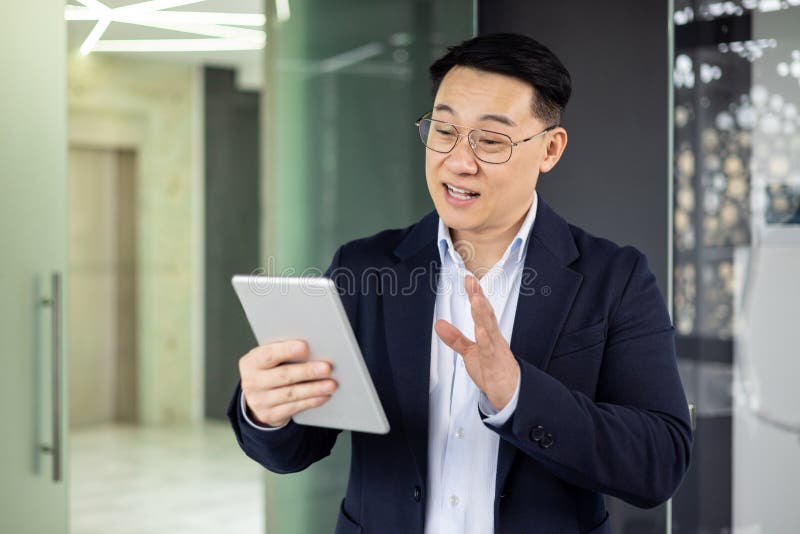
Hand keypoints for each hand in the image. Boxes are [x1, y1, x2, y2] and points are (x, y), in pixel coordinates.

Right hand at [238, 340, 337, 427]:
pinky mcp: (270, 415)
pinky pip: (294, 408)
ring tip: (331, 384)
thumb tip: (313, 347)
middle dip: (307, 371)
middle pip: (283, 375)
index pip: (268, 355)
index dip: (286, 350)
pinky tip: (323, 396)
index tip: (305, 347)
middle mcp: (252, 382)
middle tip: (327, 368)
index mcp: (251, 362)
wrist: (256, 396)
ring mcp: (260, 401)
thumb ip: (283, 352)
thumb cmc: (268, 370)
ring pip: (291, 394)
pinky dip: (311, 401)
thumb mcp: (268, 359)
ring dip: (314, 389)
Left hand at [434, 275, 519, 410]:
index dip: (476, 294)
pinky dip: (485, 341)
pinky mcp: (495, 364)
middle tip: (472, 282)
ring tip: (476, 299)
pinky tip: (480, 330)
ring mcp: (496, 350)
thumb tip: (439, 324)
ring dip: (483, 314)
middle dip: (479, 297)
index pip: (482, 311)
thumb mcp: (470, 352)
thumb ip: (456, 338)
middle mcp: (494, 338)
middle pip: (486, 314)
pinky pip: (490, 351)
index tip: (469, 279)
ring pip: (489, 329)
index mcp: (488, 333)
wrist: (509, 393)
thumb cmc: (492, 371)